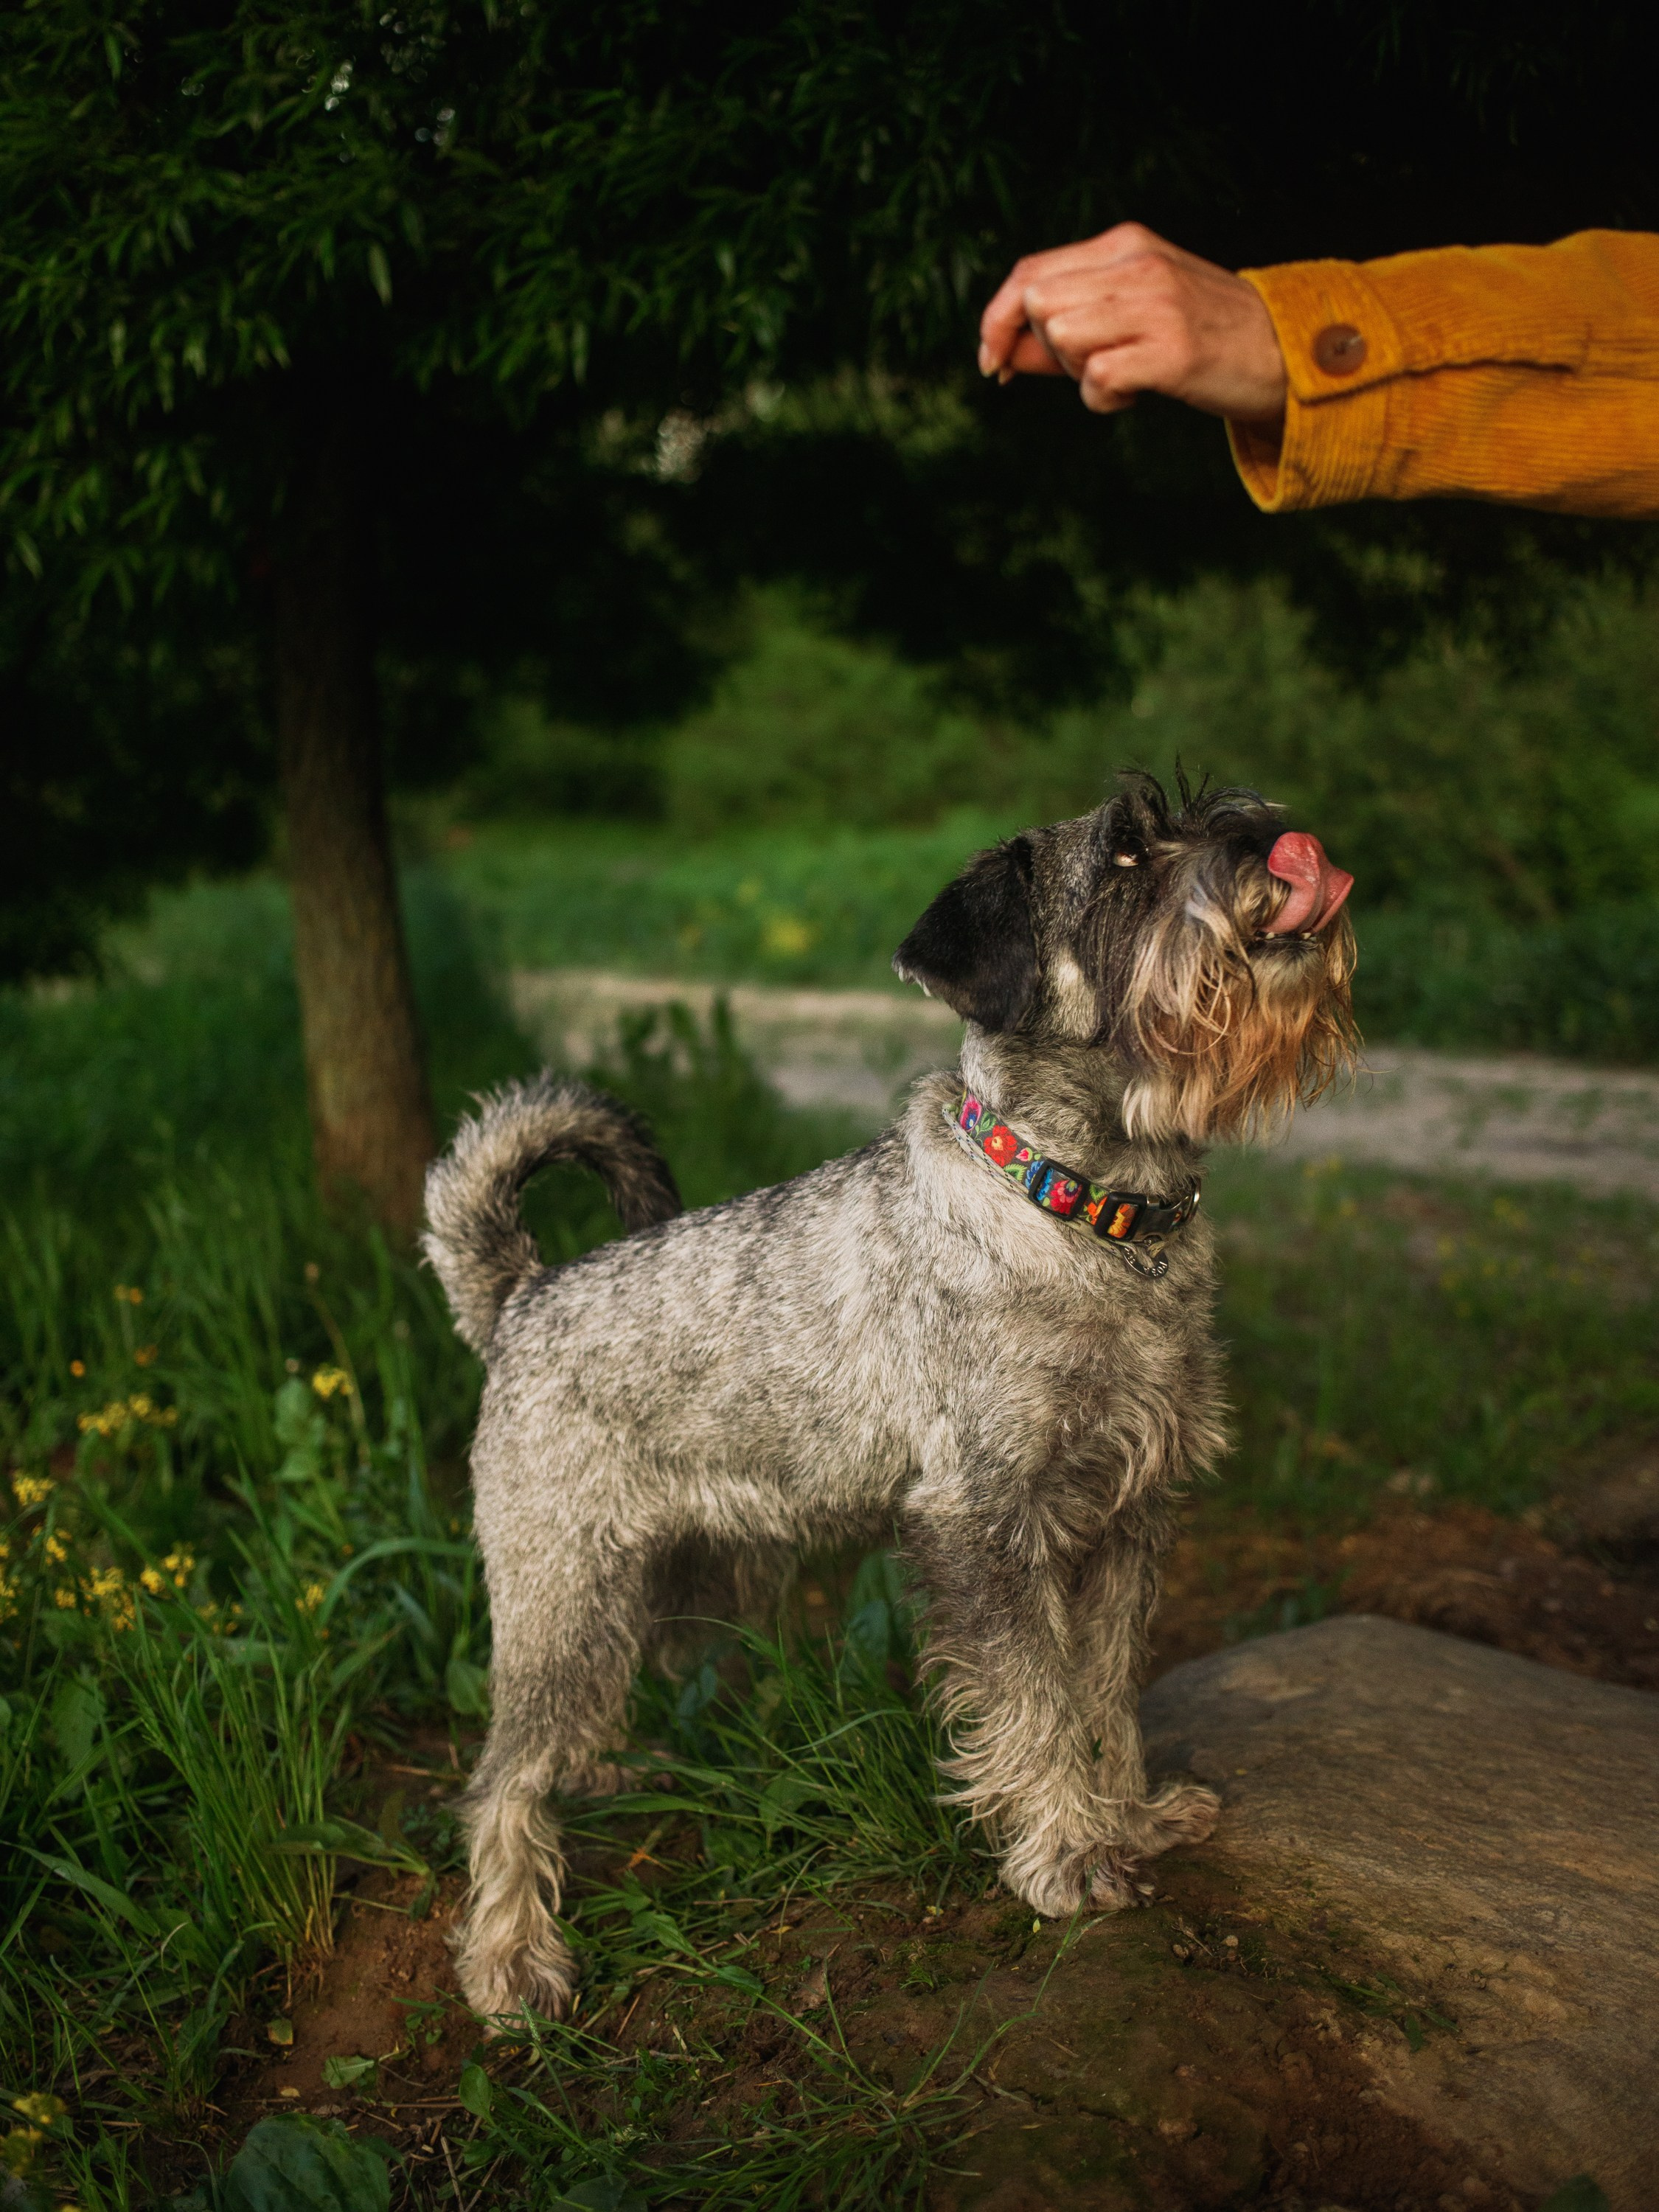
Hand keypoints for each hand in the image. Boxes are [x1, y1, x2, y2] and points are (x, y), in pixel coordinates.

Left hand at [978, 222, 1286, 425]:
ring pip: (1061, 337)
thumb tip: (1001, 352)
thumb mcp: (1137, 310)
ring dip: (1076, 375)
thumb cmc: (1205, 336)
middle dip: (1043, 350)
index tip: (993, 361)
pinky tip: (1136, 394)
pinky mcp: (1172, 351)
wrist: (1286, 353)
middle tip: (1089, 367)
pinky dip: (1103, 399)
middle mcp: (1138, 265)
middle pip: (1037, 304)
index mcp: (1126, 244)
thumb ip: (1071, 325)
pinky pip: (1096, 379)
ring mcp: (1157, 306)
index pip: (1030, 272)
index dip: (996, 319)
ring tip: (1121, 376)